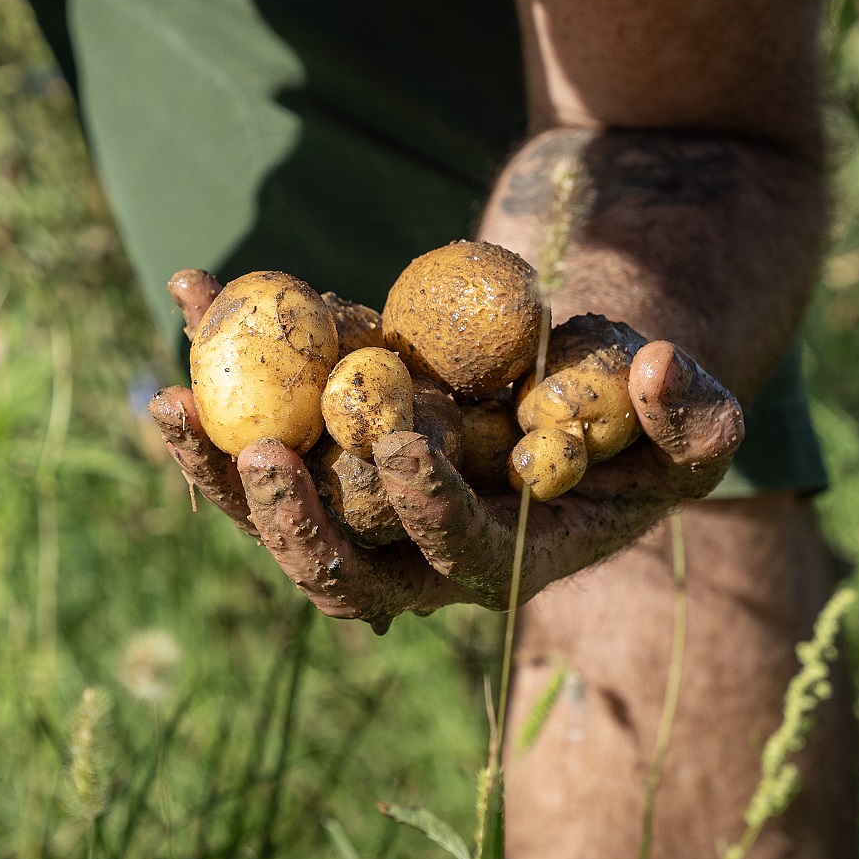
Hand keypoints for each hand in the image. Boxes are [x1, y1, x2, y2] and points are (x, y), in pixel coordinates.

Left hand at [150, 273, 742, 630]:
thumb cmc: (640, 417)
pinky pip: (251, 431)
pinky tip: (189, 292)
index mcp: (505, 557)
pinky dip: (214, 373)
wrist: (572, 391)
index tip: (397, 437)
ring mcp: (356, 513)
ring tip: (164, 399)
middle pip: (335, 566)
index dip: (422, 506)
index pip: (452, 553)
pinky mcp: (315, 462)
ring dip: (211, 465)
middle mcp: (416, 555)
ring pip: (272, 513)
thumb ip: (694, 411)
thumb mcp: (695, 419)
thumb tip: (657, 369)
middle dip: (286, 520)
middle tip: (253, 449)